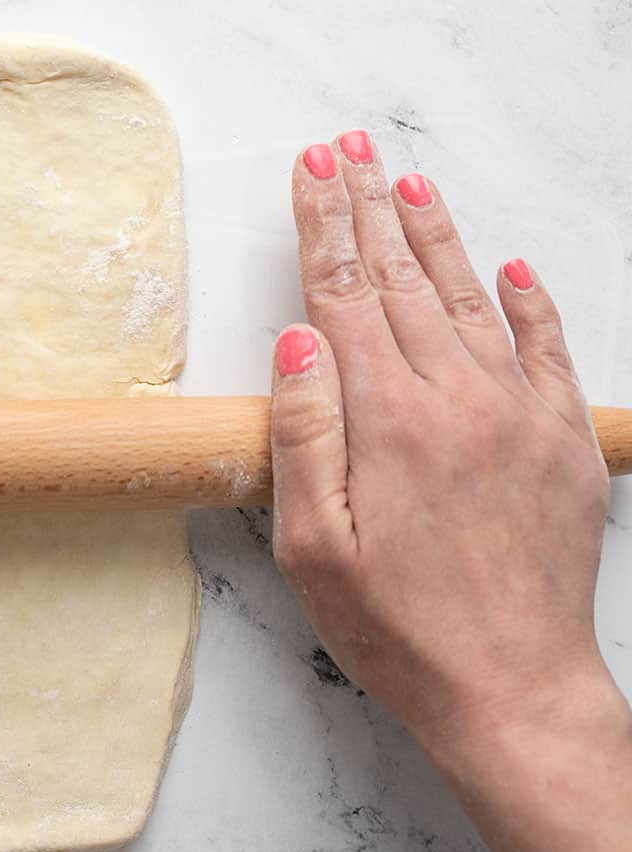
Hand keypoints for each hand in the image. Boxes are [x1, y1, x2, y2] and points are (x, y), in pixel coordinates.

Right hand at [269, 132, 631, 851]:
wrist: (513, 688)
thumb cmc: (399, 628)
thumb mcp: (312, 547)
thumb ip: (304, 433)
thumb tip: (300, 340)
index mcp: (390, 420)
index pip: (344, 295)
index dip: (324, 225)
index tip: (313, 171)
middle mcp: (461, 398)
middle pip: (402, 280)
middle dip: (369, 208)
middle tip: (348, 151)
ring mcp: (521, 414)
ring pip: (469, 299)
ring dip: (435, 237)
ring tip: (408, 183)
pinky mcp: (564, 440)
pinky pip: (549, 349)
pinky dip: (528, 302)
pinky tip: (510, 268)